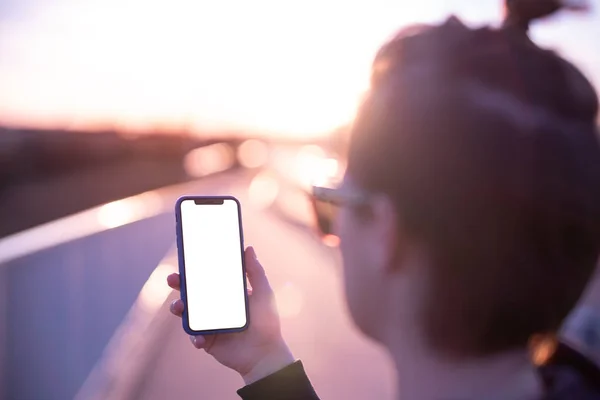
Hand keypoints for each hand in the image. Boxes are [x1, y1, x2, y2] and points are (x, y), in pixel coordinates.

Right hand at [167, 246, 294, 384]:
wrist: (265, 353)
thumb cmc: (267, 322)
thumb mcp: (263, 293)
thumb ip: (255, 272)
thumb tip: (248, 248)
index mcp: (226, 293)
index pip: (207, 278)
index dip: (195, 269)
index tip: (186, 259)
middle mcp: (215, 306)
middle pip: (192, 292)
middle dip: (179, 284)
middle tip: (173, 279)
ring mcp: (210, 323)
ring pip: (187, 313)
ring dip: (178, 308)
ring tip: (179, 307)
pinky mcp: (207, 340)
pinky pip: (195, 336)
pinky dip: (195, 336)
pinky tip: (201, 337)